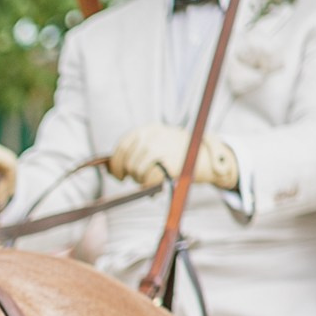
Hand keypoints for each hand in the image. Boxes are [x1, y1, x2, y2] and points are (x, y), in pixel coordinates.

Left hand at [108, 122, 238, 190]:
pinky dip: (150, 186)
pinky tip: (156, 185)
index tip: (118, 175)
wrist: (204, 155)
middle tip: (136, 178)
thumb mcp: (158, 140)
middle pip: (128, 161)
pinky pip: (148, 180)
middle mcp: (151, 137)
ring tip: (150, 179)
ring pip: (136, 171)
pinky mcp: (167, 164)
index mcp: (148, 129)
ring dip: (140, 180)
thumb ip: (137, 148)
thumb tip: (111, 166)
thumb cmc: (177, 150)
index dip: (116, 163)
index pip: (122, 146)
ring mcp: (159, 149)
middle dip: (130, 173)